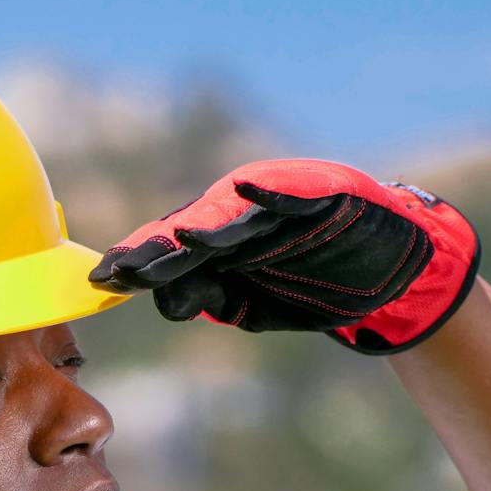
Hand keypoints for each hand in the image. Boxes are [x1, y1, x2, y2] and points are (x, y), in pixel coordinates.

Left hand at [90, 159, 480, 352]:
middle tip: (124, 270)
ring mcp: (281, 200)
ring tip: (182, 238)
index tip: (103, 282)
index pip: (171, 246)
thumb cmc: (312, 282)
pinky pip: (296, 191)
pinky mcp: (324, 192)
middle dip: (159, 248)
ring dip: (210, 224)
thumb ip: (211, 296)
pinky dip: (273, 191)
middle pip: (194, 227)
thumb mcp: (253, 302)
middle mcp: (244, 211)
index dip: (138, 260)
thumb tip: (167, 302)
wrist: (387, 272)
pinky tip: (249, 188)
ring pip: (237, 211)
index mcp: (222, 235)